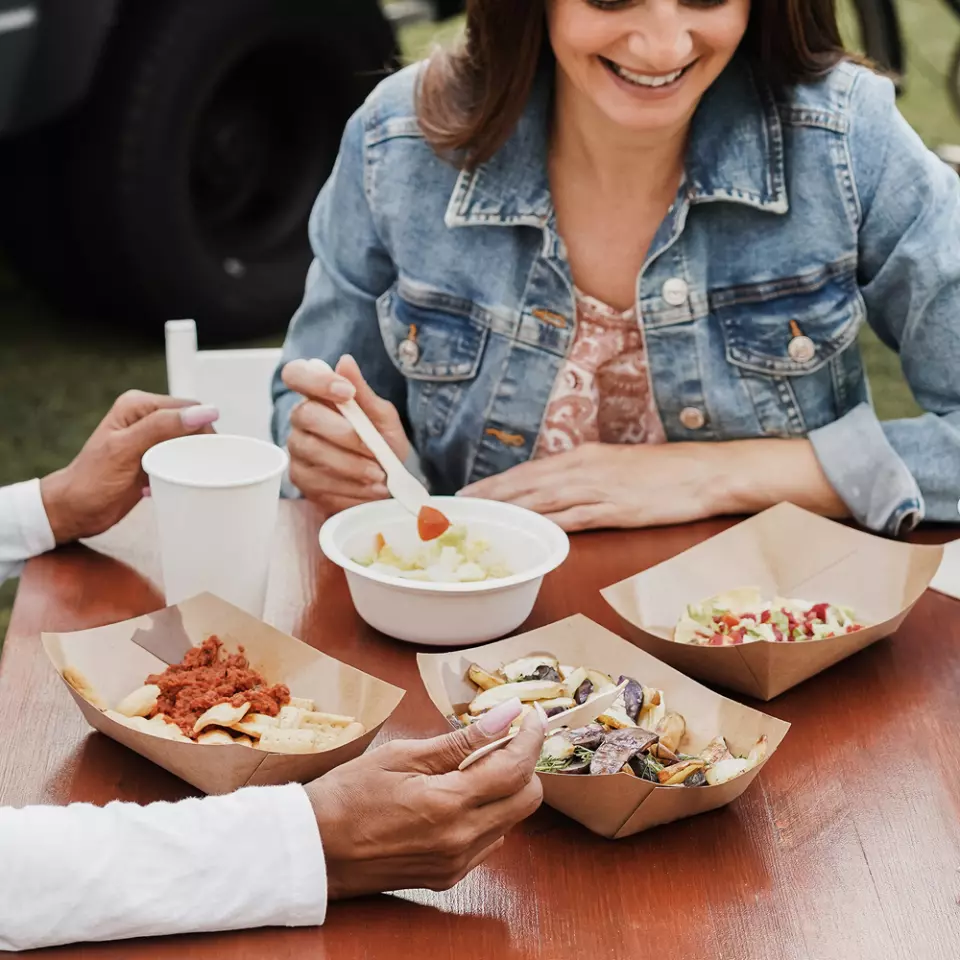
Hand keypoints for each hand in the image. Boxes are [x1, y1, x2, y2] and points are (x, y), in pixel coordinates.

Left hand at [40, 391, 218, 543]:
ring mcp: (149, 439)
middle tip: (193, 470)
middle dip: (196, 449)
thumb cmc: (91, 481)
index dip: (203, 430)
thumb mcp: (126, 450)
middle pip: (191, 427)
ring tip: (174, 478)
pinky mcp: (152, 459)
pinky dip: (177, 474)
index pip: (188, 409)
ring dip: (187, 463)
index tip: (207, 455)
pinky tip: (162, 485)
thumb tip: (203, 412)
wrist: (75, 510)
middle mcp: (144, 418)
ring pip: (188, 446)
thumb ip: (162, 426)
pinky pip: (180, 462)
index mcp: (138, 405)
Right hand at [281, 355, 410, 513]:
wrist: (387, 482)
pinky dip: (348, 485)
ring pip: (312, 449)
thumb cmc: (382, 444)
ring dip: (351, 464)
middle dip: (344, 433)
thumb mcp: (383, 418)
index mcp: (319, 395)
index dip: (316, 380)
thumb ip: (364, 394)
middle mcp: (301, 418)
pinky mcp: (300, 478)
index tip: (347, 393)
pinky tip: (368, 488)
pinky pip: (317, 480)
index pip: (296, 374)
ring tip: (379, 474)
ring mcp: (297, 449)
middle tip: (373, 449)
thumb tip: (345, 361)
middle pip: (305, 414)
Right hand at [305, 699, 544, 898]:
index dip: (531, 737)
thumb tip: (505, 716)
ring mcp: (457, 863)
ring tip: (475, 764)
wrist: (312, 850)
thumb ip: (461, 740)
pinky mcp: (449, 877)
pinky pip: (489, 841)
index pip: (516, 768)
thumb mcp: (402, 754)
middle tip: (505, 738)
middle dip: (524, 764)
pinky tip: (460, 796)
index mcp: (449, 804)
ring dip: (506, 789)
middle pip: (527, 799)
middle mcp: (461, 840)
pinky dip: (487, 814)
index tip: (530, 716)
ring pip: (512, 820)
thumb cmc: (348, 794)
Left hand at [458, 442, 720, 531]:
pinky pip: (574, 519)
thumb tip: (560, 491)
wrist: (704, 473)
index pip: (529, 470)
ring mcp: (599, 489)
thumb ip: (587, 477)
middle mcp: (584, 469)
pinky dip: (547, 525)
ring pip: (543, 499)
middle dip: (491, 496)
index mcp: (584, 456)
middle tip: (459, 507)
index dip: (497, 482)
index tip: (469, 492)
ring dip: (510, 510)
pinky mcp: (615, 511)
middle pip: (527, 484)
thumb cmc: (665, 471)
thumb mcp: (618, 466)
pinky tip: (528, 533)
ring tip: (481, 520)